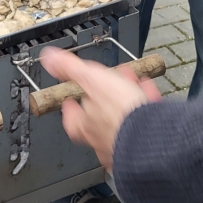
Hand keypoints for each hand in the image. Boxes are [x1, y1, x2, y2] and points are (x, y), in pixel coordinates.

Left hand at [40, 47, 160, 169]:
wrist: (154, 137)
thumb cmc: (119, 115)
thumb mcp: (92, 80)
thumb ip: (71, 69)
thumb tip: (48, 58)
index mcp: (87, 126)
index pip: (72, 121)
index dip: (70, 109)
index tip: (70, 100)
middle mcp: (104, 140)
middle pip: (100, 118)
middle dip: (106, 96)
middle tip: (111, 82)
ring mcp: (126, 144)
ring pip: (123, 120)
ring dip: (128, 99)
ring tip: (134, 84)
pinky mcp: (147, 144)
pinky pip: (145, 124)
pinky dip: (146, 108)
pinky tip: (151, 98)